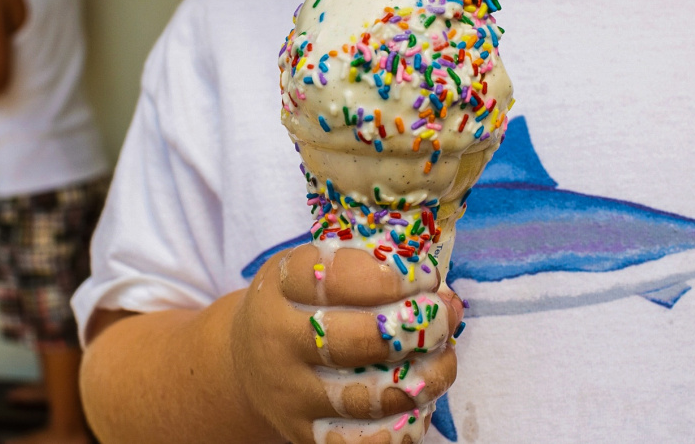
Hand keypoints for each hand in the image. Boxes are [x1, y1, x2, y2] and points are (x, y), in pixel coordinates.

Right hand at [231, 245, 462, 443]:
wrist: (248, 362)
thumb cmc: (300, 305)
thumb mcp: (315, 270)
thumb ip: (373, 269)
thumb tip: (446, 294)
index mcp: (280, 286)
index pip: (337, 278)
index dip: (393, 278)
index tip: (427, 276)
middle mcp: (279, 340)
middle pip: (356, 340)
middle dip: (415, 328)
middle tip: (443, 316)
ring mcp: (292, 393)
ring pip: (370, 396)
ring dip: (425, 376)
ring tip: (443, 356)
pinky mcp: (306, 434)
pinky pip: (367, 441)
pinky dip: (405, 424)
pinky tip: (420, 399)